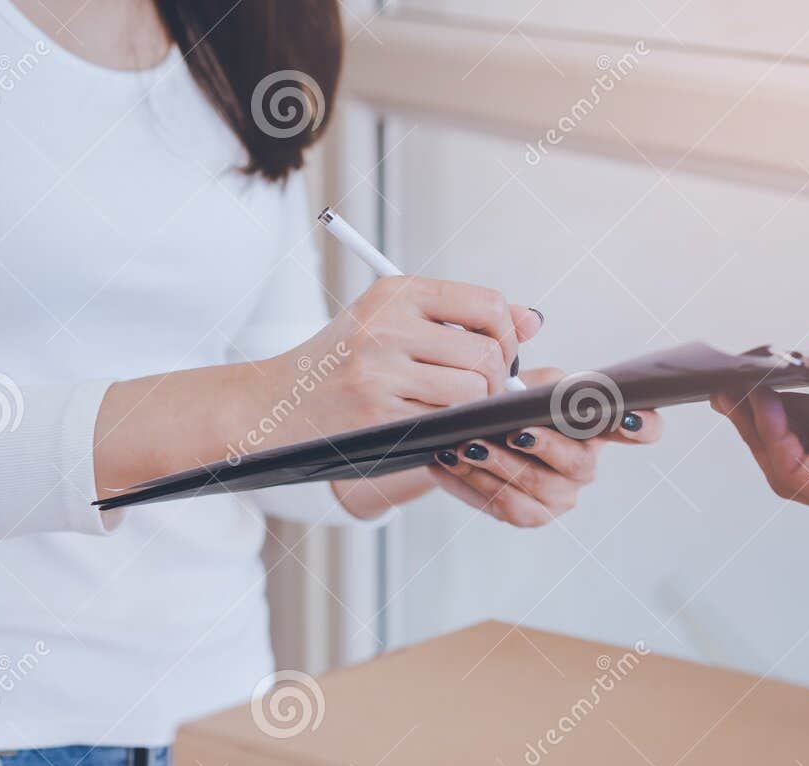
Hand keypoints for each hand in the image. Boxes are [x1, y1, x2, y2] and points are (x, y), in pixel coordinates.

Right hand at [93, 277, 539, 500]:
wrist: (276, 404)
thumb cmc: (342, 364)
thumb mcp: (393, 322)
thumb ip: (461, 318)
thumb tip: (532, 320)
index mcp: (396, 293)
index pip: (486, 303)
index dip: (508, 334)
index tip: (500, 353)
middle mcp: (388, 325)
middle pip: (486, 353)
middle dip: (495, 380)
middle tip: (479, 392)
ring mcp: (381, 371)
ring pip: (471, 391)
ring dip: (473, 409)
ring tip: (450, 410)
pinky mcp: (378, 414)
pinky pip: (444, 424)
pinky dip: (448, 430)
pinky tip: (428, 427)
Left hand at [427, 367, 663, 527]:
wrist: (464, 437)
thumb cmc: (505, 407)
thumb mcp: (523, 380)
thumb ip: (534, 362)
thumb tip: (530, 325)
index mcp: (596, 425)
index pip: (642, 428)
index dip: (644, 424)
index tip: (628, 416)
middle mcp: (586, 462)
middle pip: (579, 462)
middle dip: (545, 445)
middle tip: (514, 430)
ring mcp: (561, 493)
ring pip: (539, 485)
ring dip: (501, 464)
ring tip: (469, 443)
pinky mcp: (532, 514)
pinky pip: (508, 505)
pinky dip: (477, 482)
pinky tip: (454, 462)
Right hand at [713, 300, 808, 545]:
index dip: (788, 394)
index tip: (760, 371)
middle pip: (799, 444)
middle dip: (760, 414)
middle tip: (733, 384)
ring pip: (789, 464)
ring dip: (758, 429)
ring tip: (741, 392)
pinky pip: (797, 477)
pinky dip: (773, 445)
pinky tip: (766, 409)